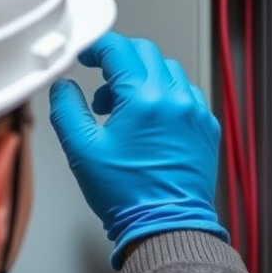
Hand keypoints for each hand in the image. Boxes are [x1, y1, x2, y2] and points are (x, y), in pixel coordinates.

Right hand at [49, 32, 227, 265]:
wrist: (166, 225)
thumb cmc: (129, 195)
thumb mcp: (82, 149)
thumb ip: (67, 109)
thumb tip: (65, 88)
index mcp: (145, 98)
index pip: (120, 49)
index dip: (97, 47)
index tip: (86, 55)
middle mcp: (176, 100)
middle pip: (147, 54)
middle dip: (120, 60)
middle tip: (101, 79)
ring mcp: (196, 114)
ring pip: (169, 73)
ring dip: (143, 78)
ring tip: (122, 108)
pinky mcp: (206, 130)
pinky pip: (187, 97)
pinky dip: (166, 97)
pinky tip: (150, 121)